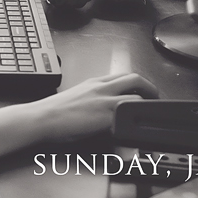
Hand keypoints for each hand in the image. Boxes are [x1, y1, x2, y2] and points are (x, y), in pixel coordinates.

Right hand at [28, 72, 158, 140]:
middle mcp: (101, 87)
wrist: (43, 118)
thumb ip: (92, 97)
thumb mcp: (77, 97)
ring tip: (150, 111)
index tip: (143, 90)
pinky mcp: (105, 115)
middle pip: (134, 78)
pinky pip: (129, 111)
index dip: (138, 82)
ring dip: (147, 101)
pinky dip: (137, 114)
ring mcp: (104, 100)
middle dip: (149, 87)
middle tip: (154, 98)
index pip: (123, 75)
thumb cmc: (54, 112)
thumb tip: (101, 105)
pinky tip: (138, 122)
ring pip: (136, 93)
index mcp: (94, 82)